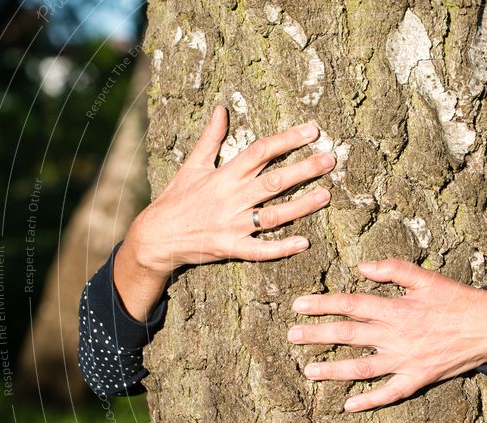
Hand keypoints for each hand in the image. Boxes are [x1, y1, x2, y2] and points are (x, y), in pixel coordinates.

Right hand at [114, 105, 334, 320]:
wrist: (156, 236)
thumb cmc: (176, 198)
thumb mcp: (192, 165)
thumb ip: (210, 138)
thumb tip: (222, 108)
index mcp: (224, 175)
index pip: (260, 151)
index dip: (287, 139)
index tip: (312, 130)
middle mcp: (231, 198)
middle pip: (273, 181)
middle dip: (304, 169)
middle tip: (330, 159)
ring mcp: (232, 225)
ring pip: (273, 215)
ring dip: (302, 206)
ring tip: (326, 196)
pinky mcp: (231, 248)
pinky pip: (260, 250)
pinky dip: (281, 247)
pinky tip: (304, 242)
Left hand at [287, 259, 486, 411]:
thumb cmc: (458, 300)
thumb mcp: (428, 278)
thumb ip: (394, 270)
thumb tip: (361, 267)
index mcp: (398, 309)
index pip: (352, 304)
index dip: (324, 304)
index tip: (299, 305)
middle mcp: (397, 336)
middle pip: (350, 335)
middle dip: (318, 335)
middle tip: (292, 335)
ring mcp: (406, 360)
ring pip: (363, 367)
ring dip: (334, 369)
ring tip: (309, 371)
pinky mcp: (418, 378)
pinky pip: (390, 393)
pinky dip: (369, 400)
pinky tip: (348, 406)